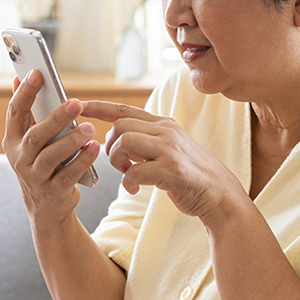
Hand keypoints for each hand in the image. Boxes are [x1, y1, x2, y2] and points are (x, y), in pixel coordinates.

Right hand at [2, 70, 99, 224]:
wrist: (47, 204)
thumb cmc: (42, 161)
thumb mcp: (30, 138)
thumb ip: (28, 111)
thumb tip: (18, 79)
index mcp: (12, 141)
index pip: (15, 112)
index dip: (24, 92)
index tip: (37, 73)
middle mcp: (19, 159)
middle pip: (35, 136)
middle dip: (56, 118)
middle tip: (77, 103)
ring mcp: (35, 177)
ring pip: (51, 156)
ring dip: (71, 140)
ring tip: (89, 128)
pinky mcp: (53, 191)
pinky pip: (69, 174)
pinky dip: (82, 160)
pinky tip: (94, 148)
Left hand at [83, 101, 247, 225]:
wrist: (219, 194)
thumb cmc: (190, 174)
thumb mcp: (169, 148)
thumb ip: (146, 141)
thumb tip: (117, 142)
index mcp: (163, 125)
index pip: (124, 110)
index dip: (99, 107)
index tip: (80, 106)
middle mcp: (166, 132)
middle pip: (119, 126)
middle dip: (110, 146)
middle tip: (119, 163)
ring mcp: (170, 150)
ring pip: (124, 143)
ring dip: (117, 162)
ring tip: (126, 173)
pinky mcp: (171, 171)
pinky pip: (134, 172)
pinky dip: (128, 183)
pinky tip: (134, 189)